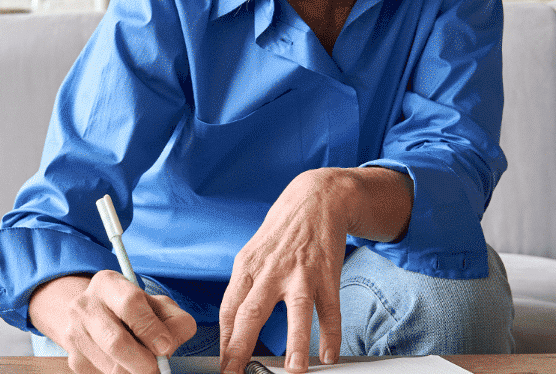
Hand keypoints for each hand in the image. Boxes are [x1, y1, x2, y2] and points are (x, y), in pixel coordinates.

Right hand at [29, 271, 197, 373]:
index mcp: (107, 283)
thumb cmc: (135, 311)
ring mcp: (74, 333)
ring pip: (110, 366)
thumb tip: (167, 345)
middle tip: (156, 367)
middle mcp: (85, 306)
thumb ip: (174, 321)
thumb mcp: (158, 305)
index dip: (151, 328)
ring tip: (142, 362)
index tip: (165, 346)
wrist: (97, 318)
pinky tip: (125, 363)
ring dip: (133, 370)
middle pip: (115, 342)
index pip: (129, 304)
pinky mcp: (74, 359)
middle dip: (142, 361)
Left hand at [219, 168, 352, 373]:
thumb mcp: (252, 254)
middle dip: (242, 347)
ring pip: (296, 311)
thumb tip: (231, 326)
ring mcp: (300, 272)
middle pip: (251, 312)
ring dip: (295, 343)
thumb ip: (244, 288)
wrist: (314, 199)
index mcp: (246, 267)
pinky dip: (330, 334)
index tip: (225, 365)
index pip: (229, 309)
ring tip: (294, 370)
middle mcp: (270, 270)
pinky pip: (329, 308)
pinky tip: (328, 354)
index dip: (225, 340)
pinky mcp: (326, 274)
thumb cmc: (280, 232)